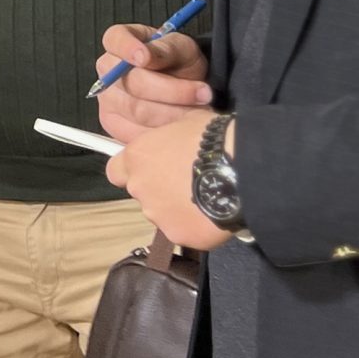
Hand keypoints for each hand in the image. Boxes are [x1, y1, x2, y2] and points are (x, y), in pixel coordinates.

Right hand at [93, 22, 214, 142]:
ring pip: (137, 111)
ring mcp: (108, 98)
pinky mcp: (114, 124)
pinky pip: (136, 132)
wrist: (186, 88)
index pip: (115, 40)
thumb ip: (166, 49)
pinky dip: (163, 131)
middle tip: (201, 93)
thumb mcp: (182, 48)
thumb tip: (147, 56)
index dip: (128, 49)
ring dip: (173, 113)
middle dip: (171, 91)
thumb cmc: (180, 64)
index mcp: (120, 41)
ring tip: (197, 110)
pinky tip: (180, 124)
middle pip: (131, 83)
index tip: (146, 58)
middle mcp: (109, 70)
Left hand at [104, 108, 232, 251]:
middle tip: (189, 182)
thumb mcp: (188, 122)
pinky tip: (216, 214)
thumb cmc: (213, 137)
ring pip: (162, 214)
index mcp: (137, 157)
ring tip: (207, 198)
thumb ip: (171, 137)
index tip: (152, 168)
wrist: (242, 167)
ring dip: (178, 208)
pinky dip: (196, 225)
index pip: (116, 170)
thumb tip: (176, 141)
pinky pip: (184, 230)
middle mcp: (139, 187)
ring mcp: (157, 214)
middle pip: (143, 193)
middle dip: (161, 189)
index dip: (134, 170)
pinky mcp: (178, 235)